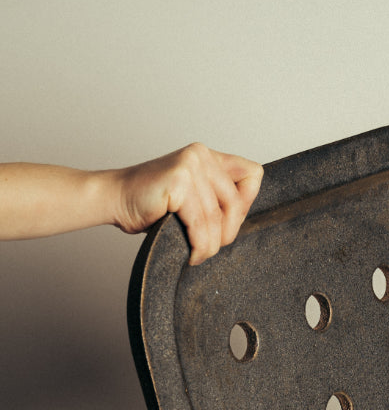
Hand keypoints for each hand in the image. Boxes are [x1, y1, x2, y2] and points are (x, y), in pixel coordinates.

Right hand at [115, 143, 263, 264]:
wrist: (115, 199)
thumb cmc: (151, 203)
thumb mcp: (193, 198)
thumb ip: (216, 199)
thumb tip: (241, 219)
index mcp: (208, 156)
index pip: (253, 175)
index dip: (245, 204)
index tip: (225, 222)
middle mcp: (201, 155)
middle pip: (235, 203)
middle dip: (226, 233)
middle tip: (208, 246)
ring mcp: (189, 166)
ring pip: (216, 219)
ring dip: (209, 246)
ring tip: (198, 254)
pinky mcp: (179, 182)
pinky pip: (200, 225)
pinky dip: (198, 246)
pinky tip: (191, 253)